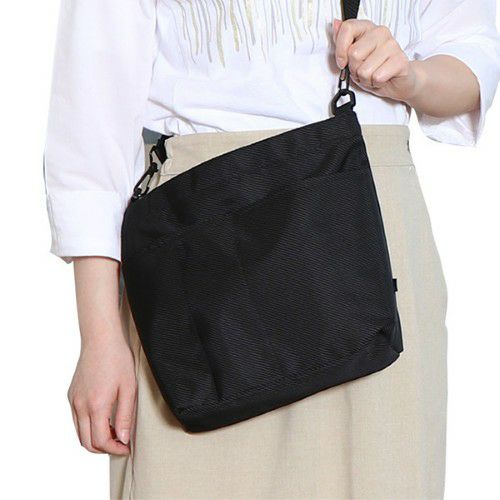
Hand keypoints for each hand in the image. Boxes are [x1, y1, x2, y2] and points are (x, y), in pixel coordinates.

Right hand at [69, 256, 135, 454]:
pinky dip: (88, 427)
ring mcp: (73, 400)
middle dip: (103, 448)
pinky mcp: (71, 395)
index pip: (100, 441)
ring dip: (94, 439)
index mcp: (96, 405)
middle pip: (86, 442)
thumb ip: (125, 416)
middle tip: (121, 443)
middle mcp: (80, 406)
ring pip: (79, 433)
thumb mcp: (128, 388)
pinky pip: (77, 420)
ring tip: (114, 432)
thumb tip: (122, 439)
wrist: (101, 339)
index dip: (114, 449)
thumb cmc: (118, 360)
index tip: (126, 448)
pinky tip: (104, 419)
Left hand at [333, 19, 421, 103]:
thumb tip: (335, 24)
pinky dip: (376, 83)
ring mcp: (392, 45)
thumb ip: (343, 44)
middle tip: (363, 71)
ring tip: (373, 76)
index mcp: (367, 28)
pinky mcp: (400, 60)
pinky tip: (382, 79)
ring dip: (366, 80)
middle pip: (354, 54)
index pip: (348, 28)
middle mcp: (380, 33)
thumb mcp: (353, 59)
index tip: (342, 62)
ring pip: (364, 70)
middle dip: (355, 70)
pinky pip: (377, 77)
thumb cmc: (374, 69)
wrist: (397, 81)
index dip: (340, 50)